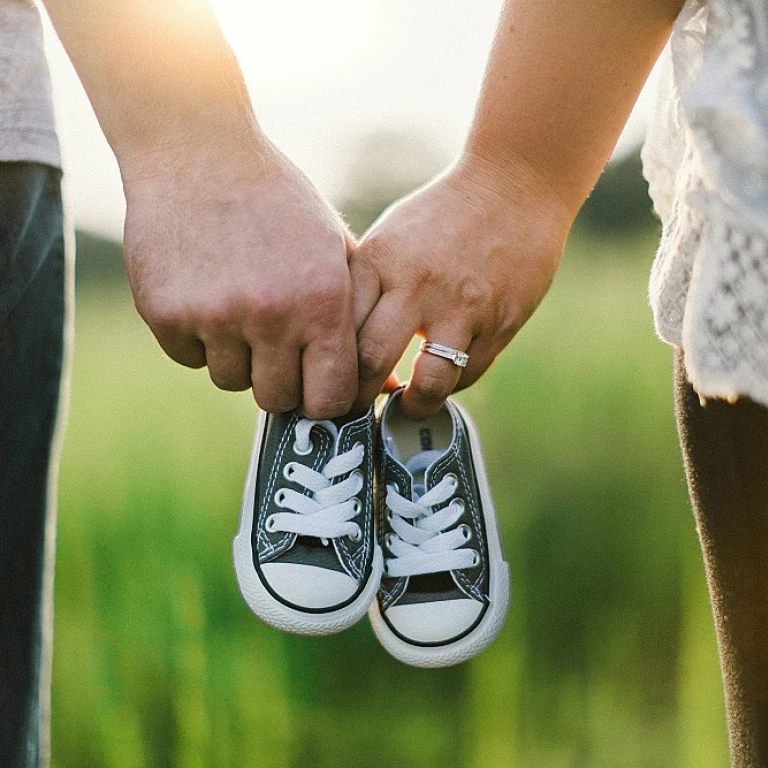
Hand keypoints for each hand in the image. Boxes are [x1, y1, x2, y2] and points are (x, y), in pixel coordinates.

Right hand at [121, 135, 357, 417]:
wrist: (198, 152)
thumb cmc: (279, 203)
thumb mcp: (333, 249)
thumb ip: (355, 317)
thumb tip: (382, 385)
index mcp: (322, 302)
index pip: (330, 399)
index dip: (323, 400)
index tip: (314, 387)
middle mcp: (271, 315)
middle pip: (276, 399)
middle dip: (279, 380)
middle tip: (274, 345)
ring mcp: (214, 317)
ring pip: (230, 380)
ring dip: (237, 356)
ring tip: (238, 305)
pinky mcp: (166, 314)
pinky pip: (189, 358)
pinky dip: (198, 338)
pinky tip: (204, 293)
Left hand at [350, 154, 571, 418]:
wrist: (515, 187)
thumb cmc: (441, 216)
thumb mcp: (390, 238)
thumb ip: (366, 287)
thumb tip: (338, 346)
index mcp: (379, 261)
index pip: (337, 330)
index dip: (326, 367)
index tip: (327, 383)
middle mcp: (416, 285)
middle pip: (370, 363)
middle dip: (357, 399)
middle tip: (356, 409)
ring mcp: (461, 307)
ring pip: (427, 383)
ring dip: (411, 406)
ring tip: (405, 405)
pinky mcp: (499, 323)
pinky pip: (466, 374)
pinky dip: (449, 385)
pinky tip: (440, 377)